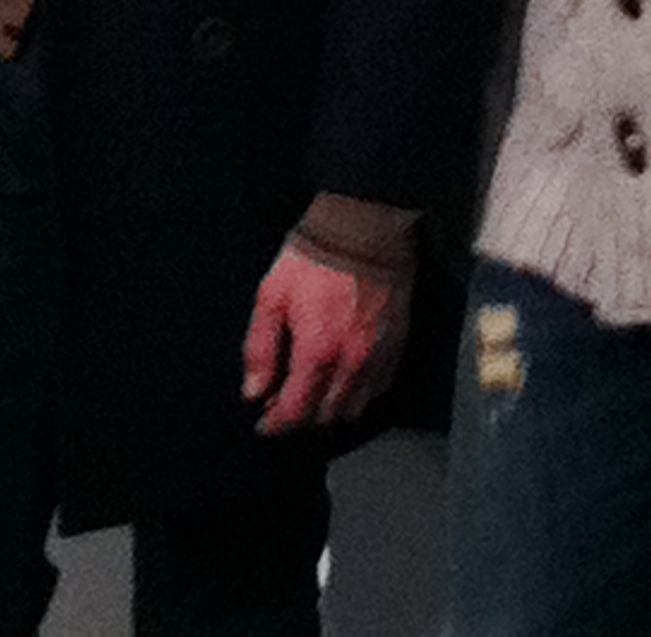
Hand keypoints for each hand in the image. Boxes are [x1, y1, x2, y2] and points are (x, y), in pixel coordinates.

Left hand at [241, 241, 408, 434]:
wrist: (364, 226)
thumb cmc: (314, 257)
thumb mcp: (272, 295)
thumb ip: (260, 347)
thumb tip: (254, 391)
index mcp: (317, 352)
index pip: (296, 411)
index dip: (277, 424)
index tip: (265, 424)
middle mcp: (351, 363)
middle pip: (325, 415)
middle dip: (301, 418)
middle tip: (284, 405)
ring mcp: (378, 357)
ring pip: (354, 408)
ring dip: (330, 410)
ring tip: (313, 395)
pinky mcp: (397, 345)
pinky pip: (378, 388)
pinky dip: (359, 395)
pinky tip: (343, 381)